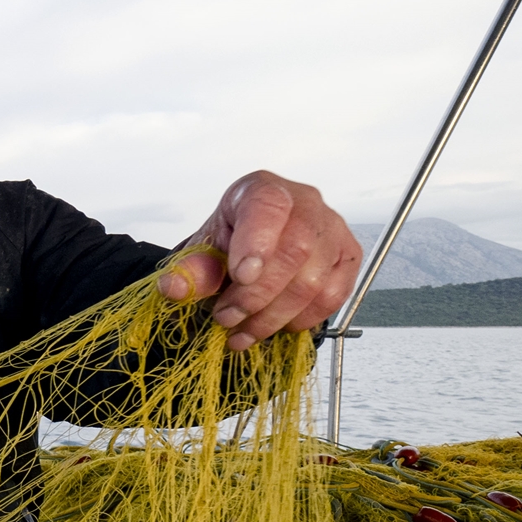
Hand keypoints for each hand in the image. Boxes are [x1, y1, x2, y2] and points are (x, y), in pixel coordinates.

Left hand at [158, 170, 363, 350]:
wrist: (254, 250)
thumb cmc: (231, 244)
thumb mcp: (204, 252)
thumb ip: (192, 269)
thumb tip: (174, 287)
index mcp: (262, 190)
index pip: (268, 207)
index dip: (257, 244)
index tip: (240, 276)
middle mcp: (305, 202)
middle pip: (295, 251)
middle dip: (257, 296)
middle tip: (227, 318)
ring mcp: (332, 229)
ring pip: (313, 281)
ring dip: (273, 317)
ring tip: (242, 331)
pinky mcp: (347, 258)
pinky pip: (332, 296)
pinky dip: (300, 320)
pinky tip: (275, 326)